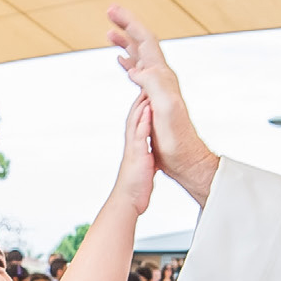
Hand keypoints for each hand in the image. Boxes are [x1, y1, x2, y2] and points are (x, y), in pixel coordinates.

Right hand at [108, 6, 218, 203]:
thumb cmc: (176, 138)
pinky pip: (139, 72)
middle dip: (127, 25)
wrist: (184, 157)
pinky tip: (122, 63)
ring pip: (140, 56)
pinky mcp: (154, 99)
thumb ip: (154, 85)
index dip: (129, 22)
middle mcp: (161, 78)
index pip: (145, 41)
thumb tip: (138, 68)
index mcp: (162, 76)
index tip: (112, 11)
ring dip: (126, 41)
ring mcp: (158, 88)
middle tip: (109, 12)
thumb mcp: (166, 108)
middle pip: (143, 43)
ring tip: (110, 32)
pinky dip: (129, 62)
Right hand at [114, 97, 156, 215]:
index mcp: (135, 144)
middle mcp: (132, 142)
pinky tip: (148, 110)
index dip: (143, 104)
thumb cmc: (136, 187)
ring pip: (136, 120)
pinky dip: (144, 121)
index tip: (150, 90)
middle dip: (141, 97)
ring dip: (141, 104)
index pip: (138, 119)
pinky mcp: (138, 154)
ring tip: (146, 87)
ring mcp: (134, 147)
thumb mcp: (144, 167)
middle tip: (145, 79)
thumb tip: (152, 158)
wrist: (129, 201)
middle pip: (135, 114)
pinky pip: (141, 134)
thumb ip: (147, 159)